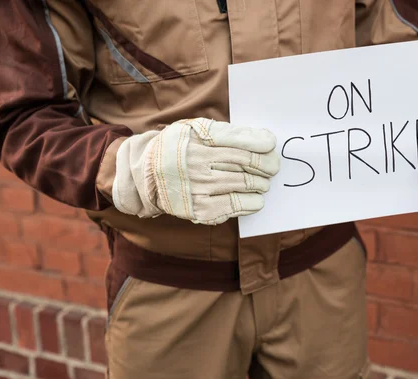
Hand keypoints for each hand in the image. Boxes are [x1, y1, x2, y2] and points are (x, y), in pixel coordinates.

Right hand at [112, 118, 279, 223]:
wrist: (144, 176)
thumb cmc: (178, 148)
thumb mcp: (195, 129)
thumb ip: (227, 132)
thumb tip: (264, 139)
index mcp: (198, 139)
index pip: (240, 141)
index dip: (262, 143)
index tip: (271, 145)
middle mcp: (198, 163)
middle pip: (248, 163)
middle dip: (267, 165)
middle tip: (273, 167)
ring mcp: (199, 187)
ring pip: (246, 184)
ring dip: (261, 184)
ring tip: (261, 182)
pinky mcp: (200, 209)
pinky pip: (236, 206)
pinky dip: (252, 202)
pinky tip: (254, 199)